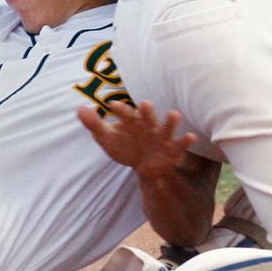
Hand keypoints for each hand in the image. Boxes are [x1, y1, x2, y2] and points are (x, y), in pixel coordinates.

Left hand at [77, 100, 196, 178]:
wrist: (145, 166)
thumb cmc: (126, 147)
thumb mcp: (108, 138)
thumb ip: (95, 124)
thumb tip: (79, 108)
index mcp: (133, 122)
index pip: (125, 115)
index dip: (120, 111)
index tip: (112, 105)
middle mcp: (149, 127)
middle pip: (147, 117)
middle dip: (146, 111)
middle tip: (144, 103)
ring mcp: (162, 137)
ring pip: (167, 127)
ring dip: (171, 121)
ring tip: (174, 114)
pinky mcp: (173, 149)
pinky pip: (181, 144)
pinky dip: (186, 140)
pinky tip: (192, 137)